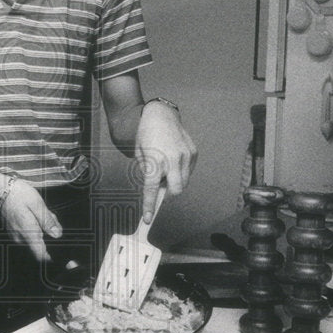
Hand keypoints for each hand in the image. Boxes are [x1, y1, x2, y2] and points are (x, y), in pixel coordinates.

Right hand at [0, 179, 62, 262]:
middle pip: (40, 247)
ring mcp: (15, 237)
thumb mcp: (38, 204)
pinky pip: (27, 236)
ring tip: (42, 215)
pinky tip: (35, 216)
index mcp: (28, 233)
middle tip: (51, 219)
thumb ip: (48, 222)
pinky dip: (35, 228)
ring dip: (42, 231)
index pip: (41, 256)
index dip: (51, 256)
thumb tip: (57, 235)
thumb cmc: (18, 195)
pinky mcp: (13, 233)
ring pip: (34, 241)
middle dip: (49, 236)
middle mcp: (20, 239)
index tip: (57, 247)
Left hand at [135, 101, 196, 221]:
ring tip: (166, 168)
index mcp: (155, 161)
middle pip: (176, 190)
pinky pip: (188, 170)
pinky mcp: (193, 152)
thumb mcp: (140, 155)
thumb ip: (148, 172)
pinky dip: (181, 171)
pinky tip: (173, 160)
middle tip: (161, 190)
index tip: (148, 218)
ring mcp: (185, 156)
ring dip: (175, 182)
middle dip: (169, 195)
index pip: (152, 190)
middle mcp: (172, 160)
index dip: (150, 206)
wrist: (160, 114)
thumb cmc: (146, 134)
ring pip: (184, 181)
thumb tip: (156, 188)